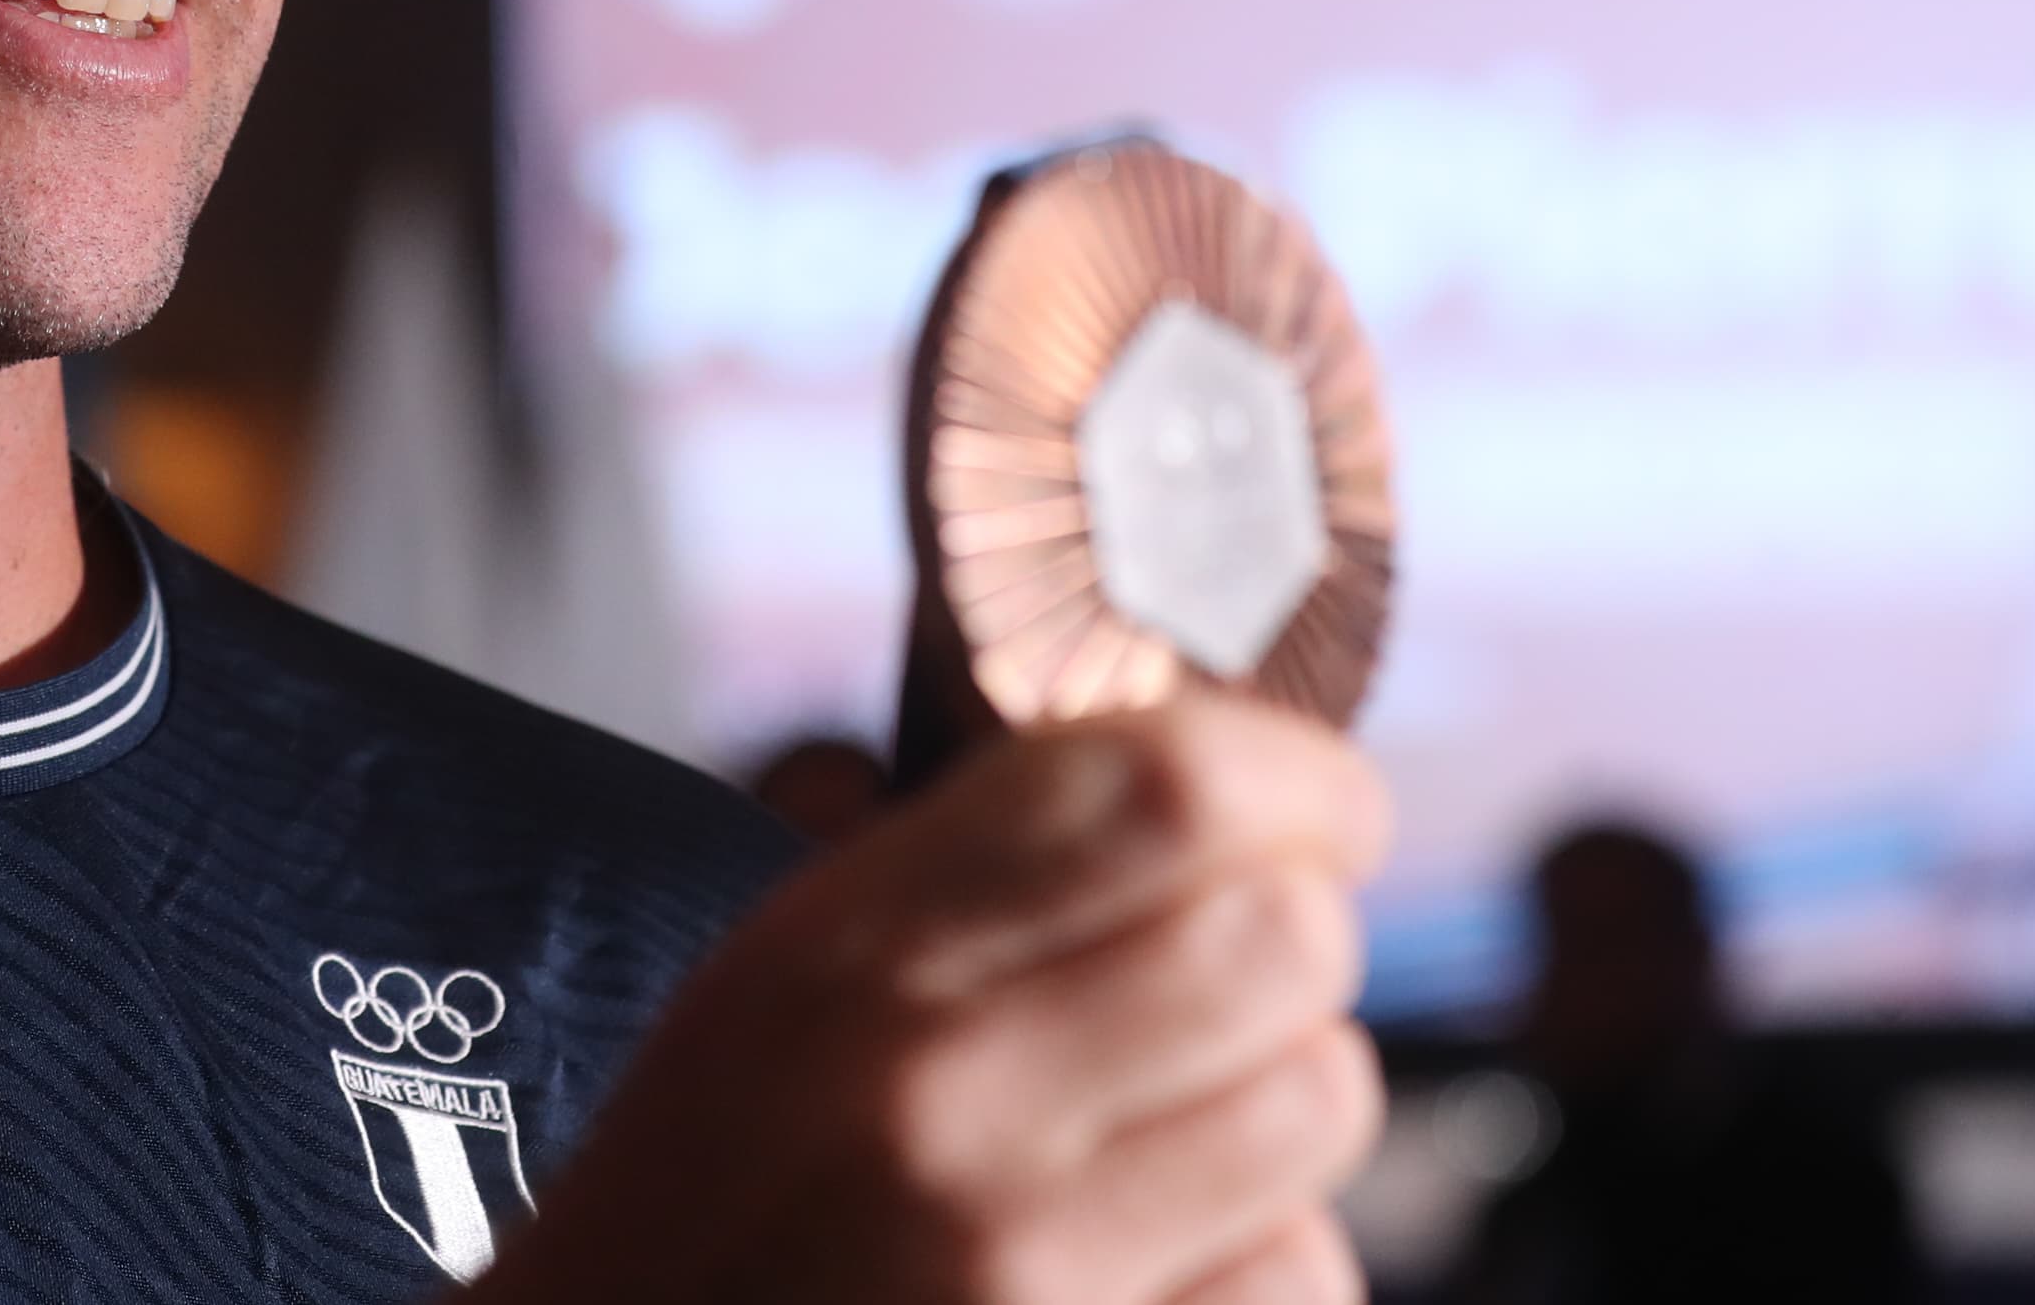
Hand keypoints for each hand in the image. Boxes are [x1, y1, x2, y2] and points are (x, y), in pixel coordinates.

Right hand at [484, 693, 1390, 1304]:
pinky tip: (1144, 1260)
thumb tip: (1235, 795)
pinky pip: (1299, 1272)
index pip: (1163, 789)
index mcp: (844, 947)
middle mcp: (938, 1091)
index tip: (1319, 809)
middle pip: (1283, 936)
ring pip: (1321, 1100)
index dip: (1297, 778)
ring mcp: (1021, 1259)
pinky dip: (1256, 1259)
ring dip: (1280, 1100)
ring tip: (1172, 1126)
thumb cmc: (712, 1194)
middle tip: (1237, 974)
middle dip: (1292, 941)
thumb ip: (977, 876)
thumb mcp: (781, 982)